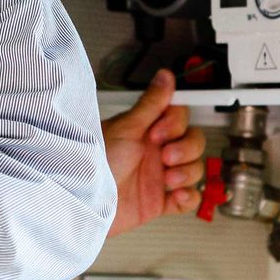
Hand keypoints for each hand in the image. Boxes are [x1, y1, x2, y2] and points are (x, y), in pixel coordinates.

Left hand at [103, 69, 206, 235]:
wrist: (85, 203)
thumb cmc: (96, 163)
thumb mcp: (125, 129)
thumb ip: (150, 103)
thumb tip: (165, 76)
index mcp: (145, 131)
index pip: (179, 118)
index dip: (176, 124)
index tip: (159, 131)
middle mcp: (154, 152)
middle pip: (193, 142)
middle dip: (186, 149)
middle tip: (165, 157)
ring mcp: (158, 177)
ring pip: (194, 168)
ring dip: (187, 172)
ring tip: (168, 179)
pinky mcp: (159, 202)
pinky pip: (188, 198)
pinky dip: (189, 197)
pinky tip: (176, 194)